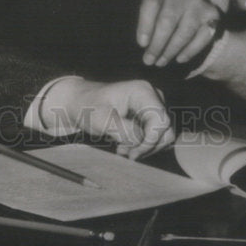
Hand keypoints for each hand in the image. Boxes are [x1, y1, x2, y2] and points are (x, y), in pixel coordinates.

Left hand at [40, 78, 174, 159]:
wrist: (80, 103)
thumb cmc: (87, 107)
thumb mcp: (100, 119)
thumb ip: (122, 129)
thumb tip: (140, 139)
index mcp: (142, 91)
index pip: (161, 122)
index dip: (150, 141)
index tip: (131, 153)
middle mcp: (152, 96)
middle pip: (165, 131)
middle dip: (147, 147)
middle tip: (125, 154)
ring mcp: (153, 105)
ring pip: (163, 137)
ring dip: (144, 148)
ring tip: (122, 150)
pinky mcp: (150, 116)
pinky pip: (156, 137)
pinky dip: (142, 146)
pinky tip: (125, 146)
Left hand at [134, 0, 219, 66]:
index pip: (152, 2)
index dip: (145, 24)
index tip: (141, 43)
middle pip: (167, 22)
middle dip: (157, 45)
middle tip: (148, 60)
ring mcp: (199, 5)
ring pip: (184, 33)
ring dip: (171, 51)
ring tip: (160, 62)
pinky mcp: (213, 17)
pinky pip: (202, 38)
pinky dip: (190, 51)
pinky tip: (179, 59)